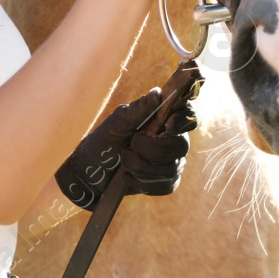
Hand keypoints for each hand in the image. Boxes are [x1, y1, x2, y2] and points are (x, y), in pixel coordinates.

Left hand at [54, 86, 199, 211]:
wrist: (91, 173)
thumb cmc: (104, 142)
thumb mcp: (116, 123)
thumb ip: (138, 109)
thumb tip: (157, 93)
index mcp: (163, 120)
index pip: (187, 116)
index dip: (184, 120)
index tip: (169, 125)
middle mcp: (173, 140)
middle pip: (181, 145)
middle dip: (153, 149)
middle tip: (131, 144)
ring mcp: (172, 163)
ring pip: (171, 168)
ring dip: (141, 166)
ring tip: (124, 160)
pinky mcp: (165, 182)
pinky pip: (165, 185)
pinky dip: (142, 182)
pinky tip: (127, 176)